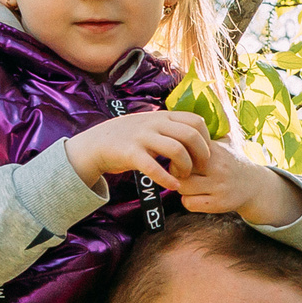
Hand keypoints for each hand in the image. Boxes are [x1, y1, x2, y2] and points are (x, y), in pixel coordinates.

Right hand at [65, 110, 212, 191]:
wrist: (96, 144)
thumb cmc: (130, 138)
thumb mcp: (151, 125)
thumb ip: (171, 127)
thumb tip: (196, 134)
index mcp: (163, 116)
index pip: (196, 121)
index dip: (206, 140)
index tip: (203, 155)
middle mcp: (154, 123)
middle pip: (191, 135)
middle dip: (201, 155)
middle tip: (197, 169)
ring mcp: (142, 137)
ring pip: (177, 150)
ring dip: (185, 167)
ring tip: (182, 177)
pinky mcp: (130, 153)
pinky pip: (153, 167)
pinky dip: (167, 179)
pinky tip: (173, 186)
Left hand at [179, 144, 301, 226]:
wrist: (254, 184)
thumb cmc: (230, 162)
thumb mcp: (222, 143)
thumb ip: (204, 132)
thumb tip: (180, 112)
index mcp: (214, 150)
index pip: (183, 150)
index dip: (177, 155)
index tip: (180, 159)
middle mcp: (218, 168)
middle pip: (180, 170)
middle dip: (176, 173)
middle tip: (182, 175)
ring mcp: (219, 187)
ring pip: (183, 188)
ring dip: (181, 188)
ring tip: (189, 186)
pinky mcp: (220, 204)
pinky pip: (190, 204)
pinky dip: (188, 202)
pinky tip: (195, 197)